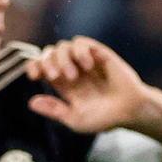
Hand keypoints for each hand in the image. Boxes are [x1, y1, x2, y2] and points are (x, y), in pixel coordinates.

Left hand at [28, 36, 152, 136]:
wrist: (130, 111)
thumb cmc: (105, 118)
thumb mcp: (75, 119)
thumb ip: (55, 111)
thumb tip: (31, 102)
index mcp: (64, 84)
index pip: (41, 66)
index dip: (33, 67)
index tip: (33, 76)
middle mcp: (72, 69)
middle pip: (48, 53)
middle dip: (46, 62)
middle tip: (55, 77)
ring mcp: (85, 60)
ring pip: (62, 46)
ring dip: (62, 58)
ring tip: (73, 75)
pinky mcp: (99, 53)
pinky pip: (81, 42)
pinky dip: (80, 51)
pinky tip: (87, 66)